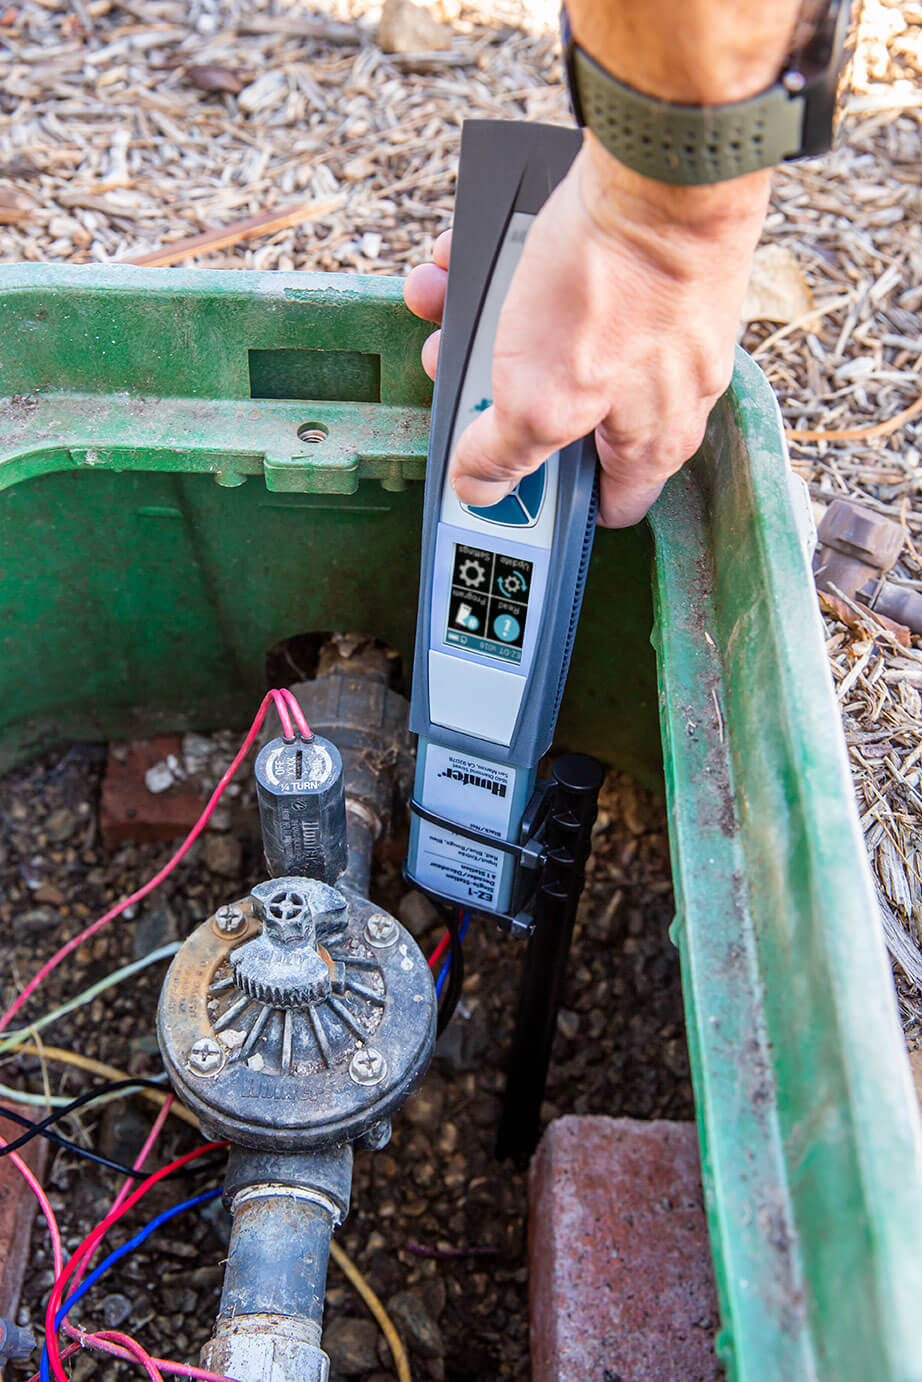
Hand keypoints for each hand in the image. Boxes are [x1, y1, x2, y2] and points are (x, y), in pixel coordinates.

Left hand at [404, 136, 768, 526]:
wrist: (664, 162)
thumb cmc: (617, 288)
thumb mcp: (541, 399)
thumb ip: (507, 454)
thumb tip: (480, 489)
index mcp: (653, 440)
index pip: (609, 506)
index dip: (552, 506)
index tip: (503, 490)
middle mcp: (664, 388)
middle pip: (563, 417)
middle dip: (495, 395)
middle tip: (451, 373)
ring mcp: (655, 324)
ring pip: (552, 343)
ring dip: (485, 326)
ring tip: (441, 299)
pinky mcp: (639, 266)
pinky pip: (564, 282)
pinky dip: (510, 272)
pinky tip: (463, 254)